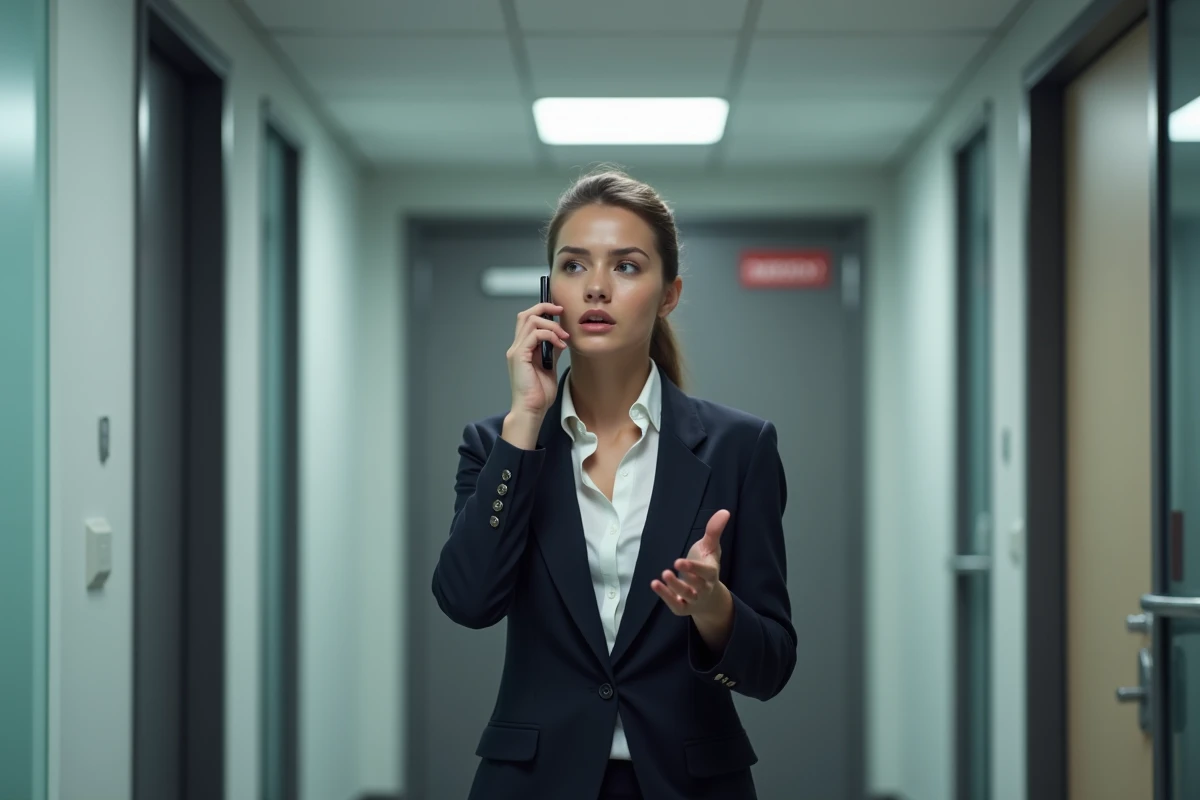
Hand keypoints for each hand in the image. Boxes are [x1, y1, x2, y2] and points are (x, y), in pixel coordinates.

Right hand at [507, 301, 568, 416]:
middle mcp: (516, 347)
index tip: (559, 312)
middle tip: (561, 311)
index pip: (527, 319)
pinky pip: (535, 335)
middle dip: (545, 307)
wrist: (532, 410)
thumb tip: (560, 337)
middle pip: (525, 314)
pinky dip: (550, 335)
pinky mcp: (519, 356)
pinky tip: (560, 345)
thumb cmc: (539, 394)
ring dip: (551, 325)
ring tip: (563, 337)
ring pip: (530, 321)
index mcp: (522, 349)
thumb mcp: (550, 366)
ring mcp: (516, 351)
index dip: (542, 310)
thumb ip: (552, 350)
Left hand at [651, 509, 730, 619]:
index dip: (695, 568)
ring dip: (674, 587)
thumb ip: (714, 531)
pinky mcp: (683, 607)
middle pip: (698, 586)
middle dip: (687, 577)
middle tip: (673, 565)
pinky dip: (666, 597)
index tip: (679, 561)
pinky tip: (655, 584)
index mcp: (711, 574)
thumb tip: (724, 511)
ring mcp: (694, 599)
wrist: (708, 597)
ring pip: (687, 596)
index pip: (707, 573)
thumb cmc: (707, 568)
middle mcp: (704, 588)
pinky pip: (676, 604)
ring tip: (664, 574)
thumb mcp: (710, 548)